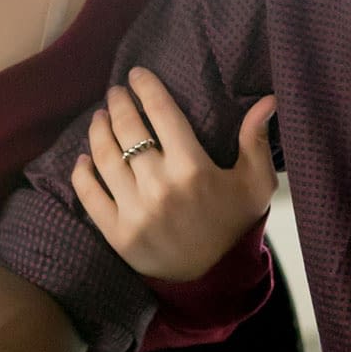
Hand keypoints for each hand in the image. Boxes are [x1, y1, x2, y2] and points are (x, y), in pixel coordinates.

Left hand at [71, 66, 277, 280]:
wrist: (214, 277)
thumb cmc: (233, 222)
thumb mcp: (255, 183)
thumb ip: (256, 140)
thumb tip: (268, 99)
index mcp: (192, 168)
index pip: (162, 113)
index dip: (146, 87)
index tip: (136, 74)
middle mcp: (160, 186)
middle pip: (128, 130)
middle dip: (119, 104)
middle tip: (116, 93)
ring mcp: (135, 211)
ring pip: (105, 158)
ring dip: (98, 130)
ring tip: (100, 118)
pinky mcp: (116, 233)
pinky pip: (89, 195)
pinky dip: (82, 173)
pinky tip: (84, 158)